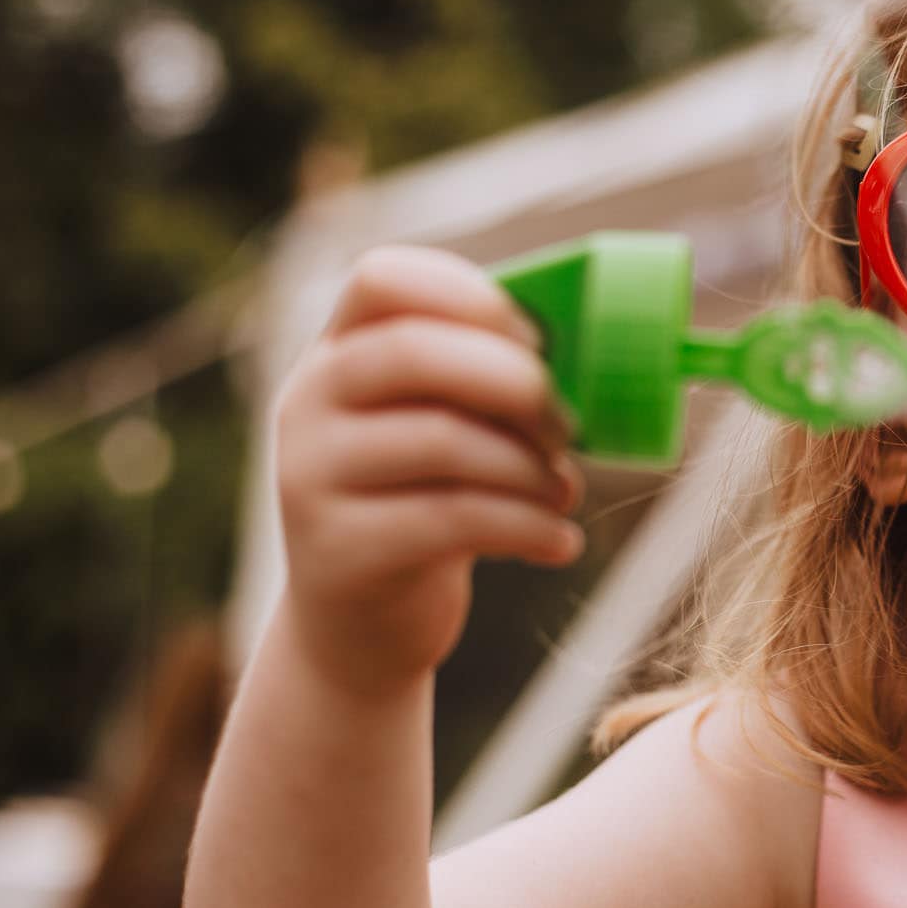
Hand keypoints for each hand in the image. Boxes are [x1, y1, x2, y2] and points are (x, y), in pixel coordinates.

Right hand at [273, 245, 584, 696]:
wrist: (361, 628)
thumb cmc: (426, 503)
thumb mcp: (442, 428)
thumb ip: (487, 383)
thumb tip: (598, 349)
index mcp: (338, 353)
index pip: (382, 278)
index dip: (472, 295)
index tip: (540, 340)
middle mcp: (308, 403)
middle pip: (413, 352)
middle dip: (516, 382)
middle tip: (569, 424)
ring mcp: (310, 476)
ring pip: (441, 441)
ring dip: (530, 466)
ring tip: (565, 492)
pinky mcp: (339, 551)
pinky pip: (453, 519)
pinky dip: (528, 527)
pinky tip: (560, 543)